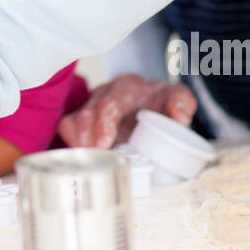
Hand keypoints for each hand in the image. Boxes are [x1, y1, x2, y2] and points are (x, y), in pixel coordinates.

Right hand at [57, 72, 196, 148]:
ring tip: (90, 162)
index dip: (104, 122)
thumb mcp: (177, 97)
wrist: (149, 101)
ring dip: (79, 143)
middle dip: (89, 137)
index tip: (104, 143)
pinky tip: (84, 160)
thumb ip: (182, 103)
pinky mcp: (81, 117)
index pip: (111, 102)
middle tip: (96, 158)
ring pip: (72, 119)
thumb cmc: (160, 102)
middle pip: (88, 112)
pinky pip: (67, 127)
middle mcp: (104, 92)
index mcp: (128, 87)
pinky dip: (71, 143)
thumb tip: (180, 117)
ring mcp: (90, 104)